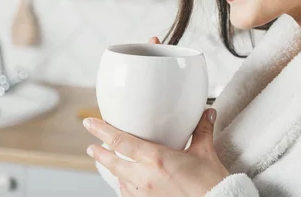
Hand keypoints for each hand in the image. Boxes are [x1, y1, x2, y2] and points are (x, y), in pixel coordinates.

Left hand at [84, 36, 229, 195]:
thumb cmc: (211, 183)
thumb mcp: (205, 152)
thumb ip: (202, 130)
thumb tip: (207, 113)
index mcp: (156, 159)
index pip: (120, 141)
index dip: (102, 131)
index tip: (89, 123)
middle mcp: (145, 177)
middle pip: (113, 163)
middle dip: (100, 154)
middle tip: (91, 147)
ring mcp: (145, 194)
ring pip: (120, 180)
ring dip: (114, 170)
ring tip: (110, 164)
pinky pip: (129, 195)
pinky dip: (125, 186)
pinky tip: (126, 184)